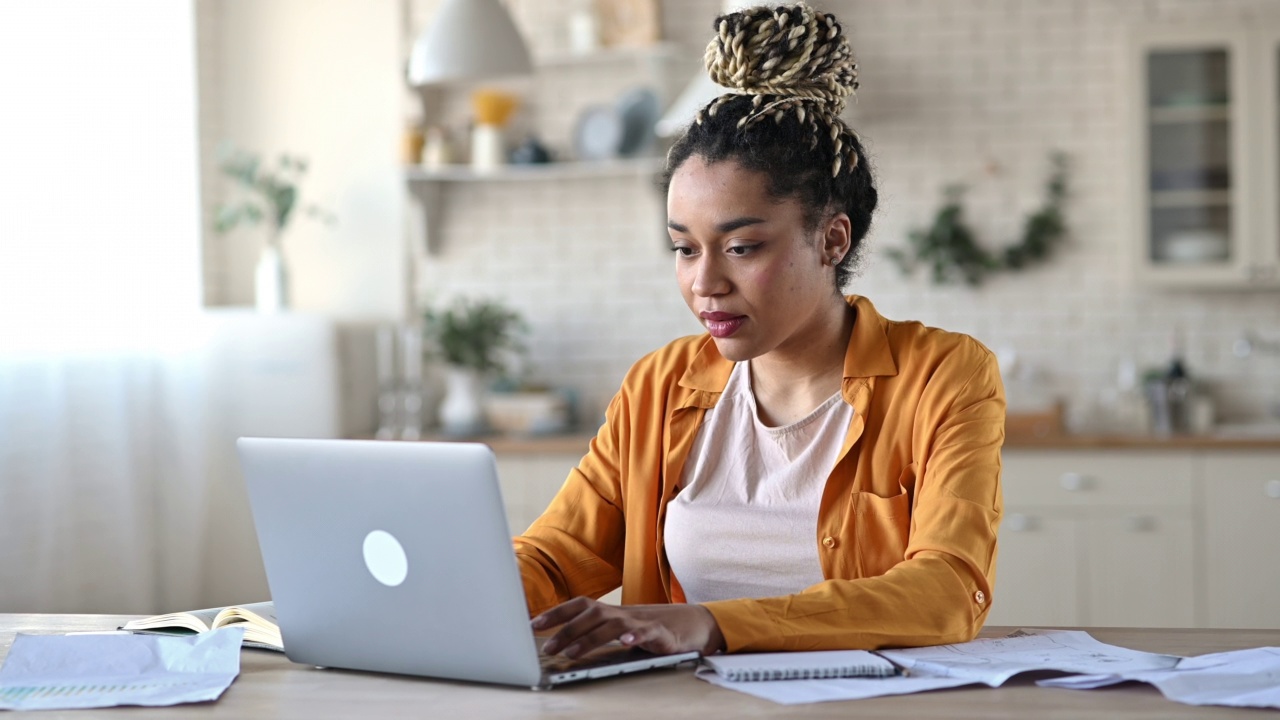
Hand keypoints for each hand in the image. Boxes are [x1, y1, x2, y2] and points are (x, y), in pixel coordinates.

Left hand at [532, 597, 724, 658]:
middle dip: (565, 631)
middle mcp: (620, 613)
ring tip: (572, 653)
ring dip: (589, 638)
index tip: (532, 625)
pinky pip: (646, 633)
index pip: (576, 606)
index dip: (555, 613)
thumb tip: (557, 642)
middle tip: (547, 649)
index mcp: (607, 611)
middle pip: (589, 616)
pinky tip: (627, 642)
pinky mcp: (659, 632)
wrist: (687, 623)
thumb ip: (592, 631)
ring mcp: (639, 621)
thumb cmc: (644, 628)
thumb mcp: (615, 628)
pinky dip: (635, 636)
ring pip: (611, 626)